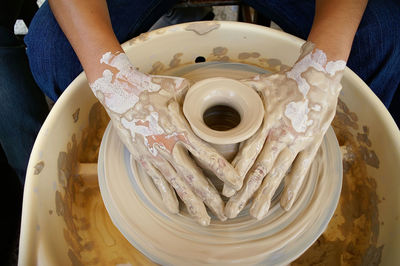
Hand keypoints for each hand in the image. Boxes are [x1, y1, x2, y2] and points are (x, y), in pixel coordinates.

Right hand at [90, 52, 240, 225]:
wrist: (120, 92)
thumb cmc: (152, 88)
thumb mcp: (180, 89)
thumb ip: (197, 100)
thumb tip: (215, 99)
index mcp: (181, 130)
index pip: (208, 156)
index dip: (225, 172)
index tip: (237, 184)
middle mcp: (169, 147)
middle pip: (194, 179)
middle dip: (211, 198)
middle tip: (225, 214)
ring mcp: (155, 156)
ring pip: (177, 186)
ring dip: (192, 205)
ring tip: (204, 220)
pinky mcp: (143, 159)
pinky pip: (157, 182)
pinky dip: (166, 196)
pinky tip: (174, 210)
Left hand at [225, 42, 345, 219]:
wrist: (320, 78)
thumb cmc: (287, 81)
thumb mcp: (261, 83)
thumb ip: (241, 91)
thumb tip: (220, 90)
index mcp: (265, 124)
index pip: (247, 153)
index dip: (236, 173)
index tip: (226, 192)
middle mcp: (279, 137)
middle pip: (259, 170)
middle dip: (244, 193)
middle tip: (232, 212)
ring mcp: (296, 143)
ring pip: (278, 174)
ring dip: (265, 196)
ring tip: (255, 215)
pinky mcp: (311, 145)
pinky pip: (301, 170)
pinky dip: (293, 188)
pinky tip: (285, 206)